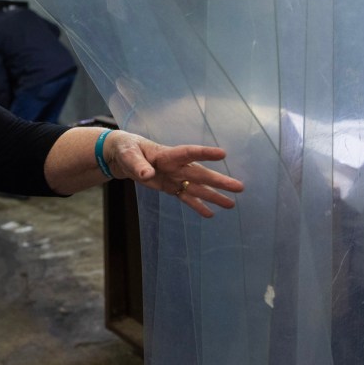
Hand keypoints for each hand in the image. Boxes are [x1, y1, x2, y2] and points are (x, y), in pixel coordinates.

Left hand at [105, 131, 243, 217]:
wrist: (124, 155)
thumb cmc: (127, 150)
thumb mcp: (128, 155)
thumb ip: (138, 165)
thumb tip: (147, 174)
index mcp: (167, 154)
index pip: (189, 152)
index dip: (205, 153)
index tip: (223, 154)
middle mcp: (176, 166)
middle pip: (200, 174)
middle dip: (219, 181)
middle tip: (239, 187)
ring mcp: (175, 177)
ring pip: (197, 187)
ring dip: (214, 196)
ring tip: (232, 204)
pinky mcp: (170, 187)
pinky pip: (186, 197)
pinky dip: (197, 205)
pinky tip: (210, 214)